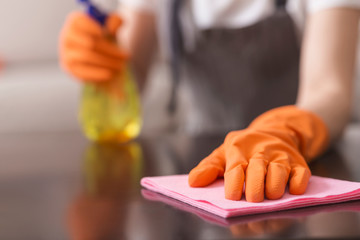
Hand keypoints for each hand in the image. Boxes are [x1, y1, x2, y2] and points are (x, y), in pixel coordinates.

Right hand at [59, 11, 127, 81]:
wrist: (99, 58)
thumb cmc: (105, 38)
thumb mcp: (112, 27)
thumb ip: (115, 21)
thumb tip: (113, 26)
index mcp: (76, 21)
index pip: (81, 22)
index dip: (92, 27)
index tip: (105, 34)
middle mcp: (68, 35)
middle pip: (90, 42)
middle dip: (110, 50)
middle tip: (126, 56)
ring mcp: (66, 52)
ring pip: (87, 56)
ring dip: (107, 62)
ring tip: (121, 66)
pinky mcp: (69, 67)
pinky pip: (83, 71)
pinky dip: (98, 73)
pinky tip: (110, 75)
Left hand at [188, 106, 327, 201]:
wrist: (275, 131)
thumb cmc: (245, 148)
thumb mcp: (224, 153)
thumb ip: (209, 168)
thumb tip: (192, 182)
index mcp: (239, 149)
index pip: (235, 168)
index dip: (233, 184)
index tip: (231, 197)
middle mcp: (261, 151)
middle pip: (258, 173)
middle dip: (254, 190)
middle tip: (251, 201)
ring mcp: (281, 157)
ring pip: (279, 174)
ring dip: (275, 189)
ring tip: (269, 197)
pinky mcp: (299, 163)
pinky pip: (301, 175)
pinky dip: (298, 185)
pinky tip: (292, 191)